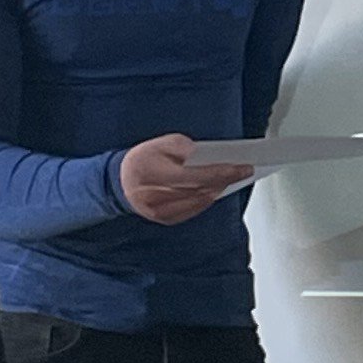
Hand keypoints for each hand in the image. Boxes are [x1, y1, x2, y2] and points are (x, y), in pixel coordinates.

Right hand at [117, 132, 256, 224]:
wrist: (119, 183)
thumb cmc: (141, 160)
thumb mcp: (158, 143)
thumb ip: (180, 146)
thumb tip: (201, 154)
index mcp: (155, 174)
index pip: (196, 176)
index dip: (223, 172)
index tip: (243, 167)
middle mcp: (157, 197)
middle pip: (200, 190)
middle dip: (224, 180)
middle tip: (243, 170)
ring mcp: (161, 212)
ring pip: (199, 202)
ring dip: (217, 189)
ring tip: (232, 177)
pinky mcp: (164, 219)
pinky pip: (193, 210)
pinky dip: (206, 199)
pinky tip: (215, 189)